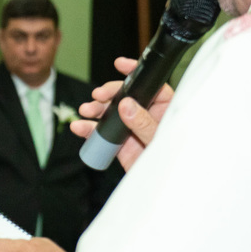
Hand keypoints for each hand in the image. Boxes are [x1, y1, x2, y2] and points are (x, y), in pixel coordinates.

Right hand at [69, 56, 173, 170]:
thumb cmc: (170, 161)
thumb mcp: (158, 139)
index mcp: (164, 110)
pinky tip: (79, 127)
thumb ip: (143, 123)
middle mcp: (145, 115)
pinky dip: (88, 129)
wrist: (158, 187)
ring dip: (95, 109)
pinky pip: (100, 133)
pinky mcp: (118, 142)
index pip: (150, 85)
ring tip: (86, 111)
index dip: (135, 73)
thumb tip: (126, 104)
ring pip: (109, 112)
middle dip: (108, 93)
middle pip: (124, 96)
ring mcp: (130, 128)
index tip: (120, 65)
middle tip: (98, 96)